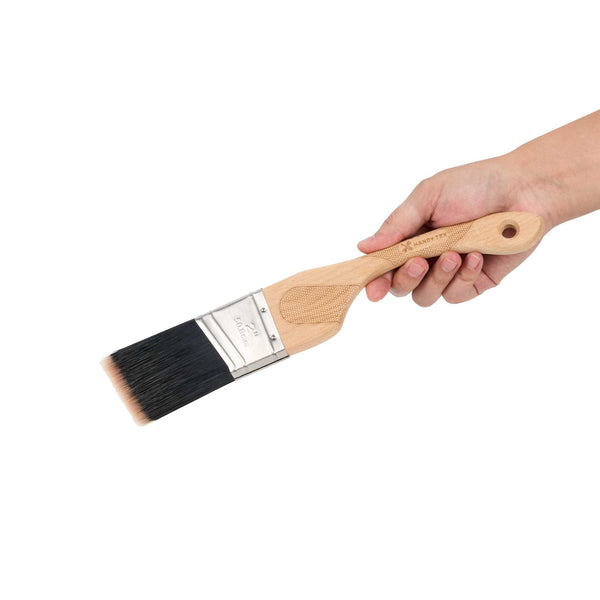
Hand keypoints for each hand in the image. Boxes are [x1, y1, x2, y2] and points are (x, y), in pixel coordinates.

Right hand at [357, 156, 552, 304]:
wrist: (523, 190)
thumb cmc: (475, 185)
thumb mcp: (428, 196)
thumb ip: (396, 225)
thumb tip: (363, 247)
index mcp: (409, 237)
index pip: (383, 265)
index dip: (375, 279)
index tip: (372, 289)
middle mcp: (426, 258)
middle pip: (400, 287)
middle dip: (406, 278)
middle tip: (419, 262)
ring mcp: (449, 273)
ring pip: (426, 296)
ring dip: (437, 277)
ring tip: (455, 253)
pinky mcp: (474, 283)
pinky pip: (457, 294)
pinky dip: (464, 276)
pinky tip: (477, 254)